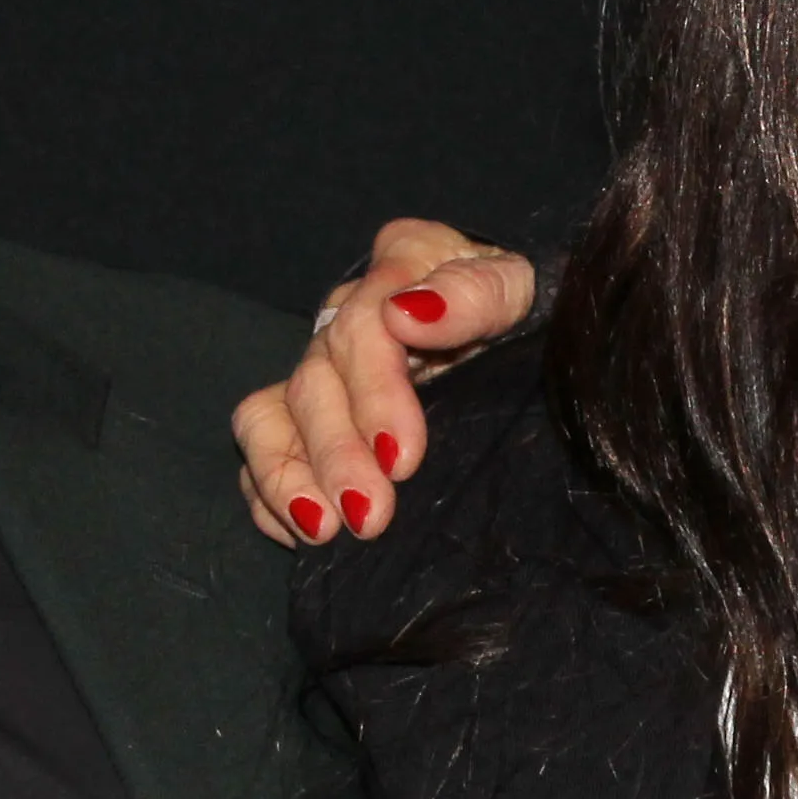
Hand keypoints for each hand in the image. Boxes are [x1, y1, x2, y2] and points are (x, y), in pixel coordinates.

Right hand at [234, 219, 535, 543]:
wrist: (533, 343)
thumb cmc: (527, 314)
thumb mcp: (521, 291)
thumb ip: (475, 294)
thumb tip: (409, 314)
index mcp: (403, 265)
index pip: (364, 324)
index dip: (375, 392)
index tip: (402, 457)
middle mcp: (350, 315)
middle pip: (316, 381)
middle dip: (337, 455)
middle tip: (370, 516)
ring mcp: (324, 368)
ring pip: (270, 415)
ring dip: (289, 476)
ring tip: (322, 532)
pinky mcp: (308, 417)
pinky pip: (264, 449)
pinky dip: (270, 492)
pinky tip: (301, 533)